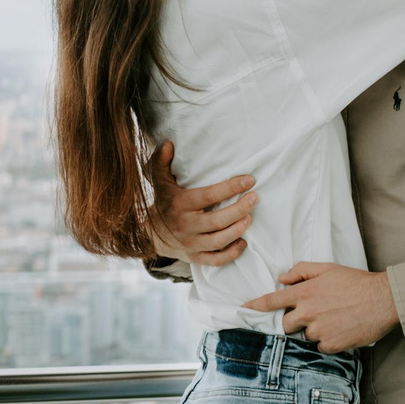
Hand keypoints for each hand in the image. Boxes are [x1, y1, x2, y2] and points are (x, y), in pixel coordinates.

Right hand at [144, 140, 254, 267]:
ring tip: (250, 218)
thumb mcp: (160, 181)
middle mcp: (186, 226)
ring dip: (238, 230)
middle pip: (218, 220)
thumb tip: (169, 143)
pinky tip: (243, 242)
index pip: (209, 196)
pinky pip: (216, 260)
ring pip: (219, 241)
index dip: (230, 188)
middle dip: (240, 209)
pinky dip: (232, 253)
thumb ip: (162, 161)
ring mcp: (190, 244)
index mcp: (180, 204)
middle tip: (255, 199)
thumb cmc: (163, 203)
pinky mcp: (195, 258)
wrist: (149, 235)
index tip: (249, 180)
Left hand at [244, 263, 399, 352]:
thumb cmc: (356, 282)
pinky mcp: (331, 344)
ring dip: (314, 330)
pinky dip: (328, 340)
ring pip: (305, 336)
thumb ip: (302, 270)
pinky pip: (321, 346)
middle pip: (285, 325)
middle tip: (314, 313)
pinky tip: (342, 328)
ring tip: (335, 318)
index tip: (243, 310)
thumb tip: (282, 278)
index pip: (271, 301)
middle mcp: (307, 313)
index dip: (255, 306)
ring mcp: (319, 330)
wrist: (383, 299)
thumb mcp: (328, 268)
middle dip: (293, 321)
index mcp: (304, 292)